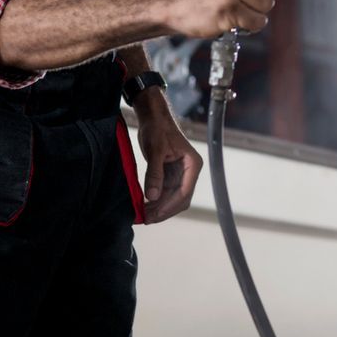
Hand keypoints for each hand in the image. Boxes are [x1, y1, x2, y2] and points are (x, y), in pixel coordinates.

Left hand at [134, 90, 201, 222]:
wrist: (153, 118)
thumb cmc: (157, 129)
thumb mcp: (155, 151)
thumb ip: (154, 174)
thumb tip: (152, 197)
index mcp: (193, 164)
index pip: (184, 192)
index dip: (169, 206)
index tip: (154, 215)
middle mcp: (189, 171)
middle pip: (180, 199)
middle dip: (164, 210)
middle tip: (147, 219)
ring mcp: (180, 174)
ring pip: (172, 198)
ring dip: (159, 207)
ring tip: (143, 215)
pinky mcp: (170, 174)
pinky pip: (165, 192)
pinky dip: (156, 200)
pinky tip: (144, 206)